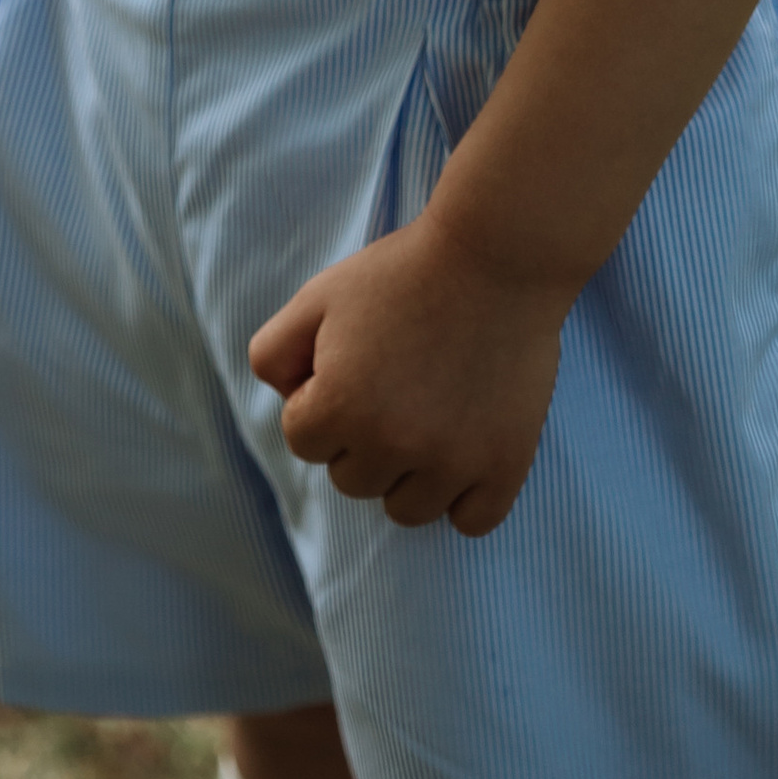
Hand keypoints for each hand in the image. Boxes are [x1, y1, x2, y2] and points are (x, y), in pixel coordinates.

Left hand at [249, 216, 566, 534]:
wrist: (497, 256)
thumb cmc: (402, 273)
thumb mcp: (317, 296)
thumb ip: (273, 352)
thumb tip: (288, 402)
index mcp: (341, 407)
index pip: (303, 441)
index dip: (321, 396)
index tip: (353, 362)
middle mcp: (394, 446)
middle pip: (351, 480)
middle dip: (361, 437)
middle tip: (394, 382)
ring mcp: (453, 463)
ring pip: (406, 510)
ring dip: (407, 473)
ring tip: (428, 414)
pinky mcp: (504, 467)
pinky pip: (471, 521)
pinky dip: (463, 496)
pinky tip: (463, 448)